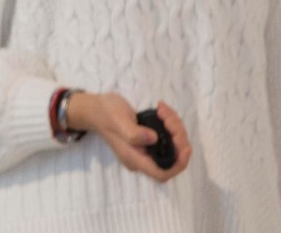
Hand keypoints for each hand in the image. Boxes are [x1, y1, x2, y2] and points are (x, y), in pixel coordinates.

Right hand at [65, 93, 191, 182]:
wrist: (95, 108)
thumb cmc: (105, 113)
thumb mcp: (118, 120)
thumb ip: (133, 133)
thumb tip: (153, 138)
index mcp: (134, 158)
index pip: (162, 173)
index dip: (178, 164)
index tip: (185, 147)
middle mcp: (142, 157)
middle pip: (171, 157)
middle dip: (177, 137)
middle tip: (168, 117)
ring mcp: (146, 149)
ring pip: (172, 145)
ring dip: (175, 127)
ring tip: (162, 110)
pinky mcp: (148, 139)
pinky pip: (168, 136)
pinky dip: (170, 124)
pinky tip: (162, 110)